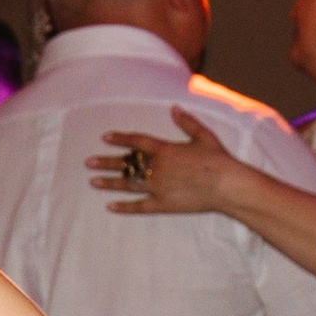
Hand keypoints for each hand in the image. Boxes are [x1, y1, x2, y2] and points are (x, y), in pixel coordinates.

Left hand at [89, 108, 248, 217]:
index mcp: (165, 150)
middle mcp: (157, 168)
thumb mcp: (203, 135)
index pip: (137, 142)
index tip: (105, 138)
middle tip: (88, 163)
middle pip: (127, 164)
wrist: (227, 185)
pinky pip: (139, 207)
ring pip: (128, 184)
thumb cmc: (218, 159)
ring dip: (110, 183)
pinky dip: (124, 207)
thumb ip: (186, 122)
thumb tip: (173, 108)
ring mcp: (158, 188)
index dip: (121, 139)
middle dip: (106, 162)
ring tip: (93, 182)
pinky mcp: (163, 204)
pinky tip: (110, 207)